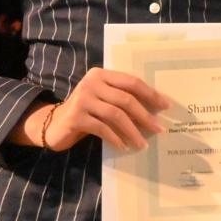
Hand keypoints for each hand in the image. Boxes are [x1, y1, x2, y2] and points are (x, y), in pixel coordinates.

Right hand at [40, 68, 170, 151]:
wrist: (54, 124)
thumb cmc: (86, 111)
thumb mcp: (103, 99)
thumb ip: (121, 97)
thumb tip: (154, 109)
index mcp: (102, 74)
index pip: (131, 82)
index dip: (151, 94)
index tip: (166, 106)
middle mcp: (91, 83)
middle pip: (126, 99)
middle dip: (145, 115)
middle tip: (158, 129)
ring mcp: (83, 99)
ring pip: (116, 115)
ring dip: (133, 131)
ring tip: (143, 143)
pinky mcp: (76, 117)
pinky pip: (102, 128)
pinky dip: (116, 138)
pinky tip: (124, 146)